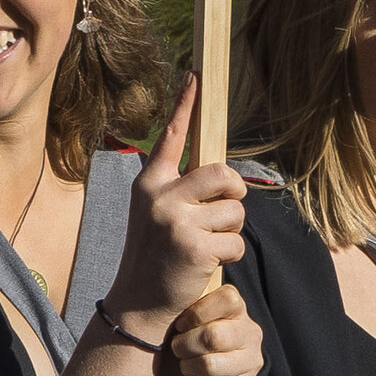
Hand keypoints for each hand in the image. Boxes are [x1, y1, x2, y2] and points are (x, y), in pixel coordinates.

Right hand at [116, 77, 247, 320]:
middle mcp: (159, 196)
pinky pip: (236, 242)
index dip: (185, 104)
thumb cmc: (155, 255)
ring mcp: (175, 221)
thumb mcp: (155, 213)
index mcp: (149, 183)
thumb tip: (221, 173)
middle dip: (234, 195)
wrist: (139, 302)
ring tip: (204, 245)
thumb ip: (179, 189)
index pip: (172, 137)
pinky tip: (205, 264)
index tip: (195, 73)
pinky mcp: (194, 247)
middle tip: (221, 213)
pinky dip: (229, 256)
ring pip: (235, 212)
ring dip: (230, 232)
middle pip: (224, 174)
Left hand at [147, 285, 263, 375]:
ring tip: (183, 367)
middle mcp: (250, 333)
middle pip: (214, 335)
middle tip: (176, 350)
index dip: (196, 313)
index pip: (227, 298)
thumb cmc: (177, 350)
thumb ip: (181, 306)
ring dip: (186, 368)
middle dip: (184, 345)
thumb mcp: (177, 324)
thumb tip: (167, 291)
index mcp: (236, 309)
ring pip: (210, 364)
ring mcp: (251, 363)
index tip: (179, 325)